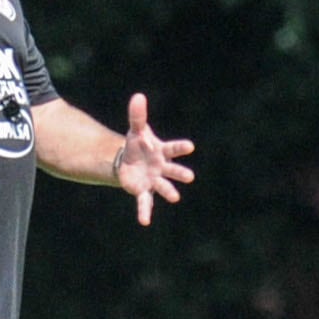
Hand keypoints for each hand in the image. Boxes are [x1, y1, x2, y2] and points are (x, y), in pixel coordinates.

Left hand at [113, 93, 196, 226]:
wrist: (128, 161)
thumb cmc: (137, 145)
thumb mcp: (135, 130)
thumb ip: (138, 116)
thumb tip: (137, 96)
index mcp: (162, 152)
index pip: (173, 149)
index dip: (181, 147)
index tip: (190, 146)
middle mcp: (161, 168)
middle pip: (173, 170)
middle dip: (180, 173)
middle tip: (189, 176)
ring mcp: (154, 180)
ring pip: (163, 187)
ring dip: (169, 191)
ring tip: (175, 197)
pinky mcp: (143, 191)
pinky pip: (145, 203)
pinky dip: (145, 212)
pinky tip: (144, 222)